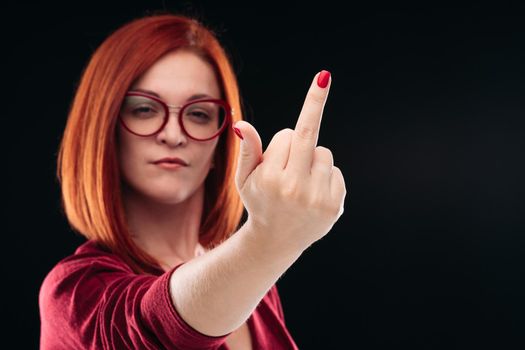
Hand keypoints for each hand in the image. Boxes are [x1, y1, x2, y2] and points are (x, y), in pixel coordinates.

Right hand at [234, 71, 346, 251]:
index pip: (289, 135)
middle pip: (308, 138)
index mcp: (271, 178)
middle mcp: (296, 188)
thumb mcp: (244, 179)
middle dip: (303, 133)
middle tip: (308, 118)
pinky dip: (325, 177)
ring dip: (312, 161)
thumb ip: (247, 150)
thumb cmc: (258, 202)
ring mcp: (318, 198)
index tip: (324, 77)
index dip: (285, 139)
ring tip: (300, 184)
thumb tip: (243, 124)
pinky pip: (335, 171)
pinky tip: (312, 196)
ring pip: (324, 154)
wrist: (276, 241)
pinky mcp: (334, 205)